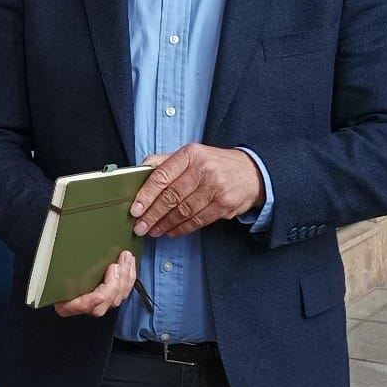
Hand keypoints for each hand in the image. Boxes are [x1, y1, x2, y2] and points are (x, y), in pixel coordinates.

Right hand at [54, 250, 136, 316]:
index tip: (98, 296)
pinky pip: (123, 292)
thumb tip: (67, 253)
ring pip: (118, 297)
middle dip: (115, 282)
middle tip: (117, 264)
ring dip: (125, 277)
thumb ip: (55, 268)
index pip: (81, 306)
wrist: (63, 279)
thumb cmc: (57, 276)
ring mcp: (99, 304)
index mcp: (67, 305)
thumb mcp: (53, 272)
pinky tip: (129, 264)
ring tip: (126, 259)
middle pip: (104, 301)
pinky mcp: (110, 297)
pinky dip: (129, 277)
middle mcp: (84, 307)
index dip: (91, 302)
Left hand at [131, 144, 263, 237]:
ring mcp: (216, 188)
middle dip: (152, 214)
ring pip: (184, 211)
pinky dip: (182, 228)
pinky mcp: (224, 204)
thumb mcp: (190, 155)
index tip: (135, 209)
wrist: (250, 172)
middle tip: (140, 226)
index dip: (146, 195)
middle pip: (172, 196)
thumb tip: (138, 170)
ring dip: (165, 224)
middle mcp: (204, 169)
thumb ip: (164, 161)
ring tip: (153, 230)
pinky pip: (198, 220)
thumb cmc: (213, 164)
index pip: (162, 175)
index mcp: (190, 154)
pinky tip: (170, 231)